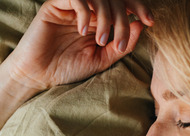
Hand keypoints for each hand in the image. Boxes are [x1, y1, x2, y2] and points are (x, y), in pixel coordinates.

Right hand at [6, 0, 153, 92]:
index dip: (138, 7)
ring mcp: (73, 6)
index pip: (123, 4)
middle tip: (119, 42)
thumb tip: (141, 25)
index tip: (150, 21)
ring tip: (101, 41)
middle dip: (122, 19)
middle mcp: (88, 9)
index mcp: (101, 19)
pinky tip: (83, 31)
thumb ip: (121, 44)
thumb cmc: (68, 68)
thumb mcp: (101, 59)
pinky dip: (85, 12)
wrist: (38, 75)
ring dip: (106, 17)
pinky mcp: (56, 5)